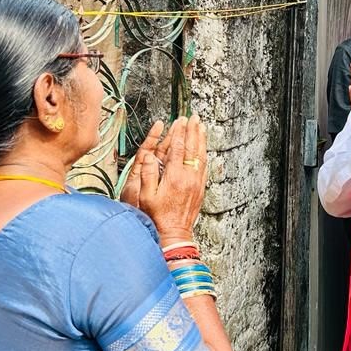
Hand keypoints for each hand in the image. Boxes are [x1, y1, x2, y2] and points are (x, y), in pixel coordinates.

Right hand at [123, 116, 207, 244]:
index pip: (178, 148)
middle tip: (193, 117)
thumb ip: (148, 174)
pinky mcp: (200, 188)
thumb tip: (149, 156)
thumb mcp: (146, 196)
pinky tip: (204, 148)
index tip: (179, 121)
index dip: (179, 133)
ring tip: (201, 126)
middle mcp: (188, 177)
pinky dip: (204, 153)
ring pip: (201, 155)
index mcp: (174, 177)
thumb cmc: (157, 217)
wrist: (174, 233)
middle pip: (192, 148)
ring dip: (201, 139)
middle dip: (192, 130)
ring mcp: (196, 182)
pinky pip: (204, 166)